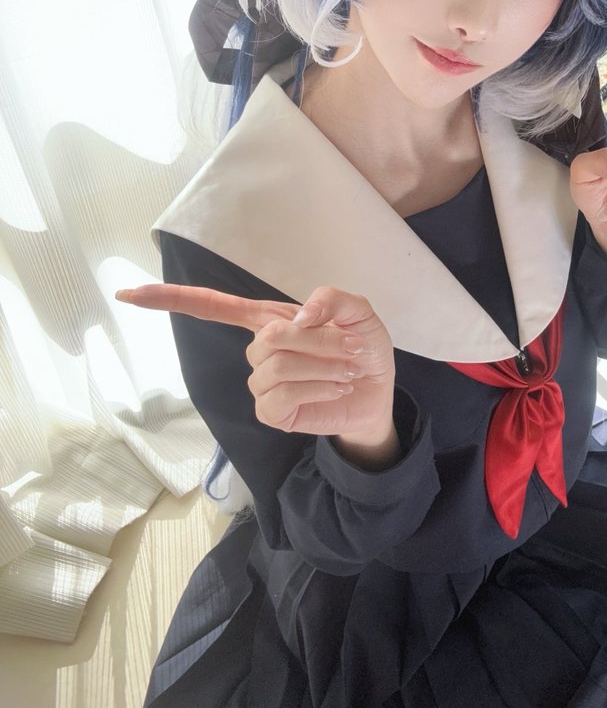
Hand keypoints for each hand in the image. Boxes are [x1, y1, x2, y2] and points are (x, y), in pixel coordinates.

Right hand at [116, 284, 397, 458]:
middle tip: (347, 349)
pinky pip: (278, 397)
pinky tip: (332, 391)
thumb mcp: (358, 312)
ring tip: (343, 371)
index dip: (171, 298)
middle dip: (316, 344)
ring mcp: (263, 383)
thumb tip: (296, 319)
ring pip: (274, 367)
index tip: (128, 295)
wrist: (377, 391)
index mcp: (269, 319)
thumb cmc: (362, 348)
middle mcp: (260, 349)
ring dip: (321, 367)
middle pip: (266, 339)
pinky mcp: (272, 412)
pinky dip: (314, 390)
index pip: (213, 307)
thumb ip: (331, 299)